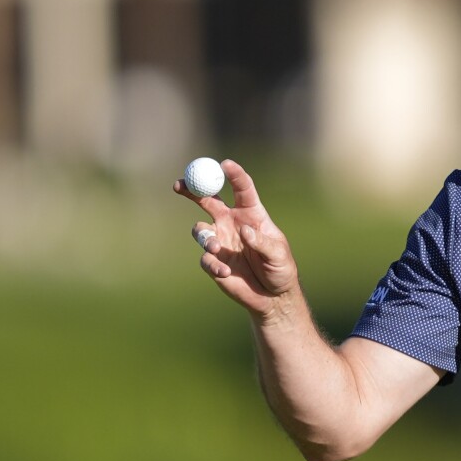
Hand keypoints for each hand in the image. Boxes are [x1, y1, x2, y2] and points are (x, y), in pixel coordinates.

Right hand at [174, 159, 299, 319]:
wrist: (272, 296)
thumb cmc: (280, 269)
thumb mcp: (278, 254)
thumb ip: (262, 241)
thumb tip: (244, 229)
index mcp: (251, 214)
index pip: (242, 189)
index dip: (233, 174)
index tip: (224, 164)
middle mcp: (231, 223)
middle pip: (208, 200)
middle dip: (193, 189)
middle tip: (180, 184)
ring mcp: (220, 241)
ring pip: (200, 229)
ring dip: (205, 236)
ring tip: (214, 247)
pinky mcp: (213, 261)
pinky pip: (205, 258)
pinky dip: (213, 264)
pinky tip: (226, 272)